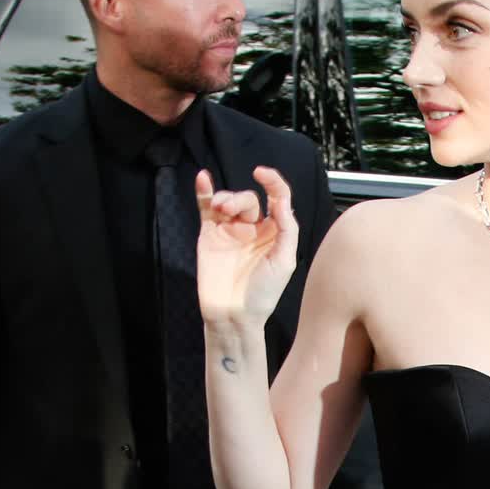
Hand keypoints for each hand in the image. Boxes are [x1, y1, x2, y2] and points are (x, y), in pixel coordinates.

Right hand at [196, 167, 296, 328]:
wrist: (233, 315)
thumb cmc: (262, 295)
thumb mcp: (284, 262)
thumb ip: (286, 229)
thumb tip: (282, 200)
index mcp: (274, 233)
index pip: (277, 198)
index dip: (272, 182)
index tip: (261, 173)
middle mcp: (253, 229)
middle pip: (249, 199)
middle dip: (240, 199)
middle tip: (230, 212)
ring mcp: (230, 231)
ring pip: (228, 201)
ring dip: (225, 199)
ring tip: (220, 210)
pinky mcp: (210, 236)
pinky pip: (206, 208)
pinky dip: (204, 192)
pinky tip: (203, 179)